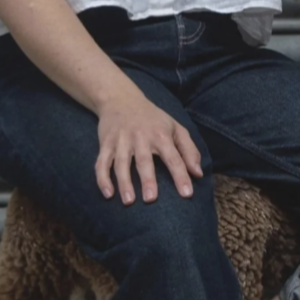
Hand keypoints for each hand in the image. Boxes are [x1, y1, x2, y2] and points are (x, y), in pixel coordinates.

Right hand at [94, 84, 203, 203]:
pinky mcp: (106, 144)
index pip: (173, 158)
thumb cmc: (153, 119)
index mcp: (161, 135)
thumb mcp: (175, 128)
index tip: (187, 194)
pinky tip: (108, 194)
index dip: (181, 176)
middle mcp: (140, 137)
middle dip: (148, 180)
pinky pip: (102, 163)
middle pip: (144, 160)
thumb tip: (198, 174)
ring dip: (124, 182)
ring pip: (121, 163)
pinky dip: (103, 178)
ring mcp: (121, 141)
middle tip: (151, 199)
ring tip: (129, 201)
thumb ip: (189, 150)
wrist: (121, 99)